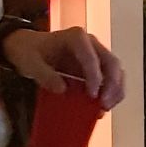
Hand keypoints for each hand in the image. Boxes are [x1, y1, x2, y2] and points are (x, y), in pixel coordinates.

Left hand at [2, 26, 125, 109]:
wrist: (29, 48)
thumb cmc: (30, 52)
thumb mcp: (30, 62)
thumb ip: (44, 75)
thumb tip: (63, 89)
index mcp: (76, 37)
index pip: (91, 57)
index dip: (95, 76)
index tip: (92, 95)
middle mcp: (91, 44)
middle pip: (111, 63)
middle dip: (112, 85)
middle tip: (104, 105)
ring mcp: (95, 55)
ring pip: (116, 71)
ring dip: (115, 91)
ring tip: (105, 108)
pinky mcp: (96, 67)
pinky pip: (110, 79)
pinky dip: (110, 93)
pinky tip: (102, 108)